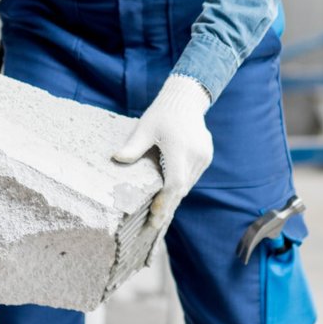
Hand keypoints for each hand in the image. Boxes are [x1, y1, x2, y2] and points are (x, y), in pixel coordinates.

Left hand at [112, 74, 213, 232]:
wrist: (186, 99)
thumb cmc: (162, 113)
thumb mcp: (145, 127)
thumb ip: (133, 146)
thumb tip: (116, 159)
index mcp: (180, 148)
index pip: (174, 183)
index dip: (164, 203)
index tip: (154, 217)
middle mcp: (196, 154)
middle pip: (181, 189)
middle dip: (167, 206)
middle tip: (153, 224)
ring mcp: (204, 156)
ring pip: (187, 184)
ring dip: (174, 197)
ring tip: (160, 213)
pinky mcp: (206, 155)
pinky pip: (192, 176)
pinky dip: (180, 186)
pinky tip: (169, 195)